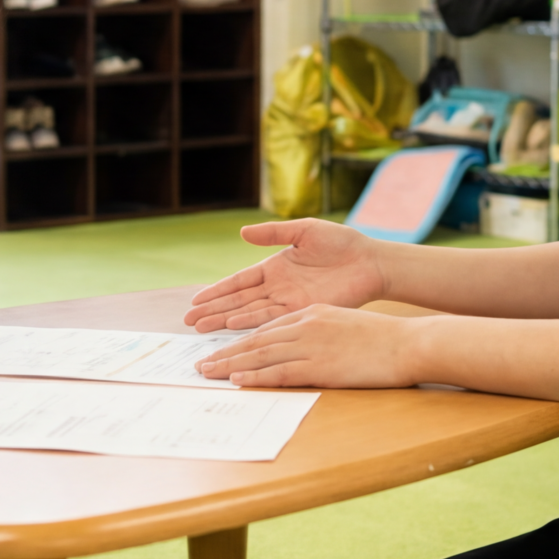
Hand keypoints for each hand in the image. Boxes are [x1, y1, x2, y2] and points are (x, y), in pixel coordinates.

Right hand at [183, 219, 385, 331]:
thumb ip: (273, 233)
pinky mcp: (303, 312)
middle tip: (188, 321)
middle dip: (213, 311)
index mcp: (274, 267)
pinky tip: (233, 327)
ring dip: (226, 320)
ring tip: (202, 328)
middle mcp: (277, 287)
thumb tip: (242, 232)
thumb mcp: (303, 231)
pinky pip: (272, 319)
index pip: (239, 281)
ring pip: (250, 313)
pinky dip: (252, 324)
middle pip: (238, 301)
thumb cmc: (340, 242)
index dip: (217, 291)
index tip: (195, 300)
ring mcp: (288, 301)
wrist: (369, 261)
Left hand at [194, 305, 421, 388]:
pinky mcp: (319, 365)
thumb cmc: (384, 339)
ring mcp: (311, 344)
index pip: (267, 326)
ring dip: (229, 364)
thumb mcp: (345, 324)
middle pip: (255, 339)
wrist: (409, 343)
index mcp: (312, 313)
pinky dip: (255, 375)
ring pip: (259, 354)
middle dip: (225, 351)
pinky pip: (278, 371)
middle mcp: (305, 324)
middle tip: (200, 363)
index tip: (222, 348)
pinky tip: (237, 379)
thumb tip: (305, 348)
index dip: (241, 338)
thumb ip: (321, 332)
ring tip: (206, 372)